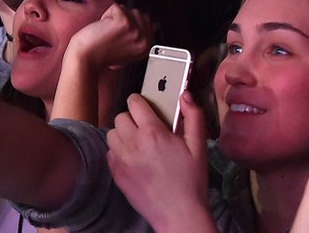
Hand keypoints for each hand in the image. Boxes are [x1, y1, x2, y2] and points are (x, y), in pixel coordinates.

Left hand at [65, 4, 152, 70]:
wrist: (85, 59)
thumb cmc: (100, 55)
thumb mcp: (128, 50)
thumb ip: (141, 38)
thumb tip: (154, 25)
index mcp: (147, 47)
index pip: (147, 21)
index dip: (130, 25)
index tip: (120, 36)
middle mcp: (144, 40)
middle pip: (138, 13)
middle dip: (123, 20)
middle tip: (113, 36)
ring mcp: (136, 31)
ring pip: (127, 9)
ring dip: (114, 18)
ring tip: (108, 33)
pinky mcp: (125, 22)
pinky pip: (116, 7)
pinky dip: (106, 15)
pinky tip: (103, 29)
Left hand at [107, 93, 210, 230]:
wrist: (178, 214)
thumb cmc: (191, 181)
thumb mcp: (199, 146)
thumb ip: (194, 116)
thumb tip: (185, 95)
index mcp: (153, 132)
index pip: (134, 103)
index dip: (140, 101)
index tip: (145, 106)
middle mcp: (133, 143)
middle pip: (121, 116)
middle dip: (132, 118)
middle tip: (145, 127)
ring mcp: (121, 160)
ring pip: (112, 133)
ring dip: (123, 134)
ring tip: (138, 143)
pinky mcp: (116, 174)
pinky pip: (109, 153)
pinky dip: (118, 152)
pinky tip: (133, 159)